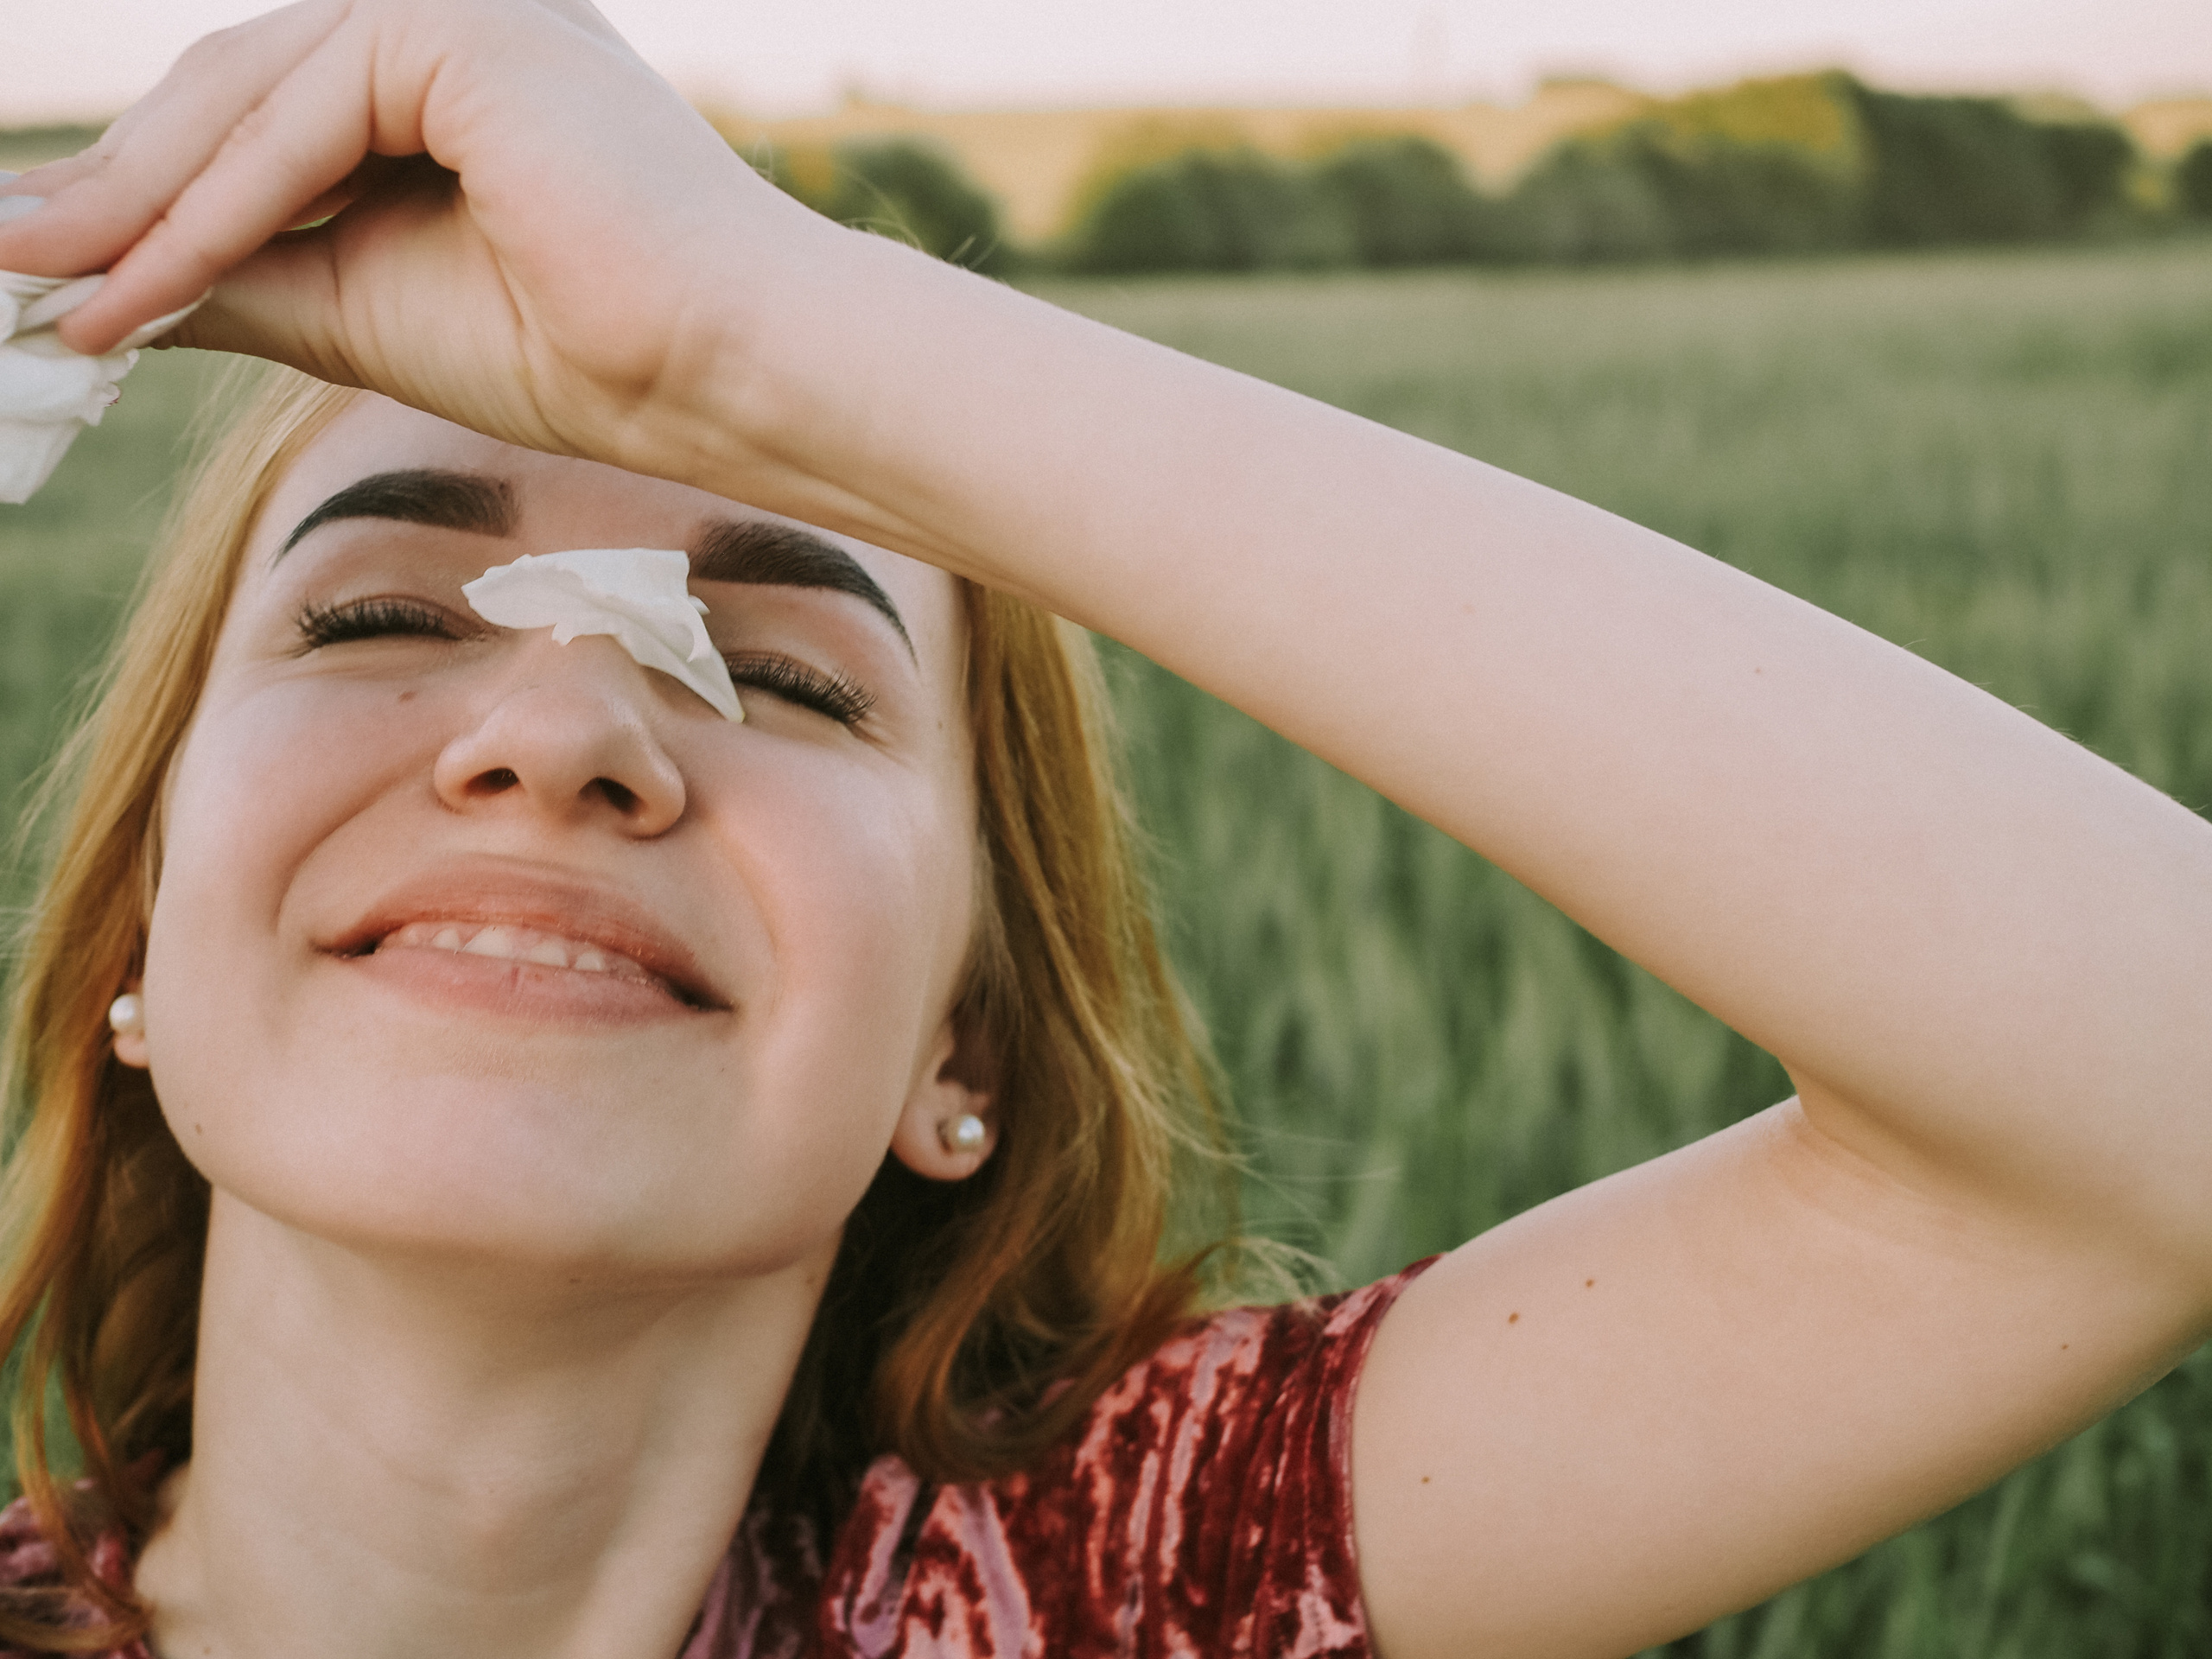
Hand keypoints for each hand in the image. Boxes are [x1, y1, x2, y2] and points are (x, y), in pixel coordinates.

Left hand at [0, 0, 817, 475]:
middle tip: (19, 269)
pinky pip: (300, 115)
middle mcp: (454, 23)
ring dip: (143, 204)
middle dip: (121, 191)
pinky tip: (143, 284)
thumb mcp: (359, 308)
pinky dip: (215, 205)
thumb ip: (241, 274)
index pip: (265, 114)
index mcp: (450, 79)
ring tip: (57, 291)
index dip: (151, 189)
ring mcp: (464, 9)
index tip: (54, 266)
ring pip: (251, 96)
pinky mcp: (466, 25)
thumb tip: (101, 284)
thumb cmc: (585, 354)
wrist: (719, 371)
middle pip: (237, 91)